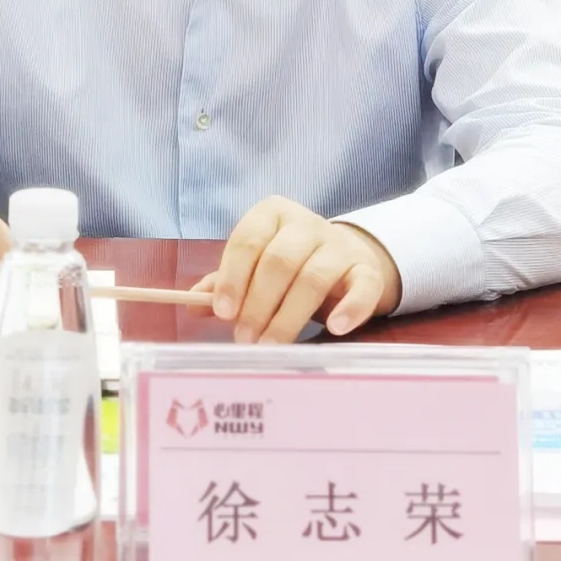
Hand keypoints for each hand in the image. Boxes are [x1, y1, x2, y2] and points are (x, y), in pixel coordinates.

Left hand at [195, 197, 402, 343]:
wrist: (347, 256)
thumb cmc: (291, 262)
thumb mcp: (256, 264)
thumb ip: (226, 281)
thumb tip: (192, 304)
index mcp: (272, 214)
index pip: (247, 240)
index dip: (232, 277)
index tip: (222, 312)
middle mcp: (307, 224)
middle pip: (279, 261)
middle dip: (258, 303)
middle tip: (244, 338)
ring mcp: (339, 245)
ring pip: (314, 278)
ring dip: (289, 316)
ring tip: (271, 346)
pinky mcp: (367, 269)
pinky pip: (363, 287)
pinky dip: (351, 308)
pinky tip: (335, 328)